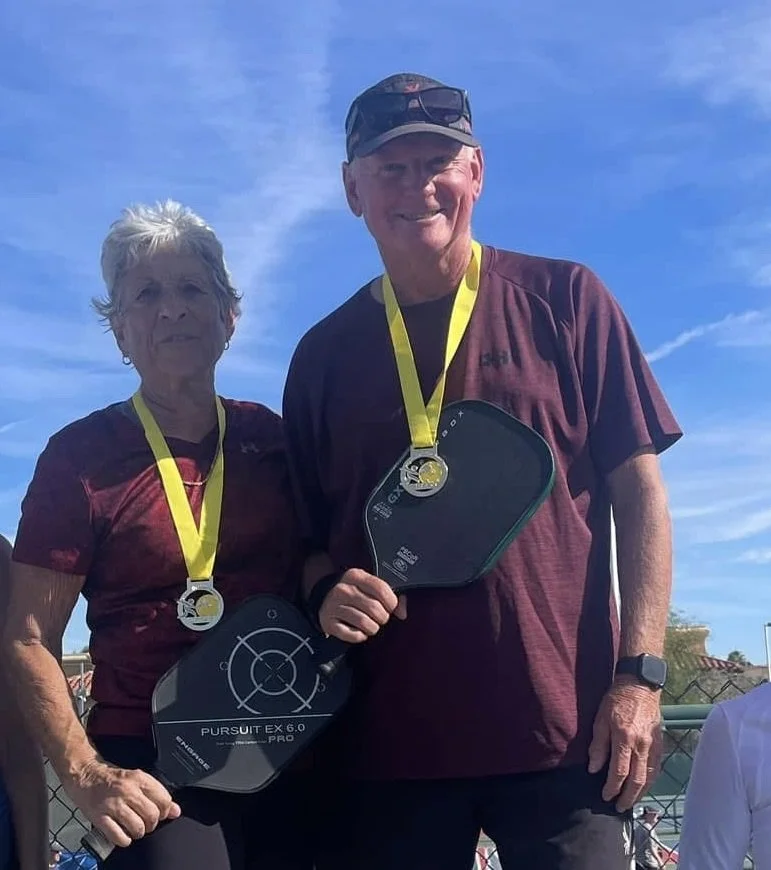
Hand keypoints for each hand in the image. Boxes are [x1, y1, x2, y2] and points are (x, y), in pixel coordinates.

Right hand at [64, 758, 180, 847]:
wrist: (85, 775)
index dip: (166, 810)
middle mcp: (127, 791)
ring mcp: (112, 805)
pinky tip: (123, 835)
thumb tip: (176, 811)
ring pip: (137, 827)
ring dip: (139, 832)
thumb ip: (157, 793)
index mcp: (139, 778)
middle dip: (152, 824)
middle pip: (152, 815)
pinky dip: (124, 840)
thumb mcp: (137, 779)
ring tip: (135, 829)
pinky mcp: (99, 818)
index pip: (164, 799)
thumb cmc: (113, 778)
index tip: (161, 813)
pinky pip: (118, 836)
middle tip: (147, 823)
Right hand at [318, 568, 406, 642]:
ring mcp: (333, 606)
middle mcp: (343, 589)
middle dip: (383, 617)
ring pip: (365, 623)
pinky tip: (359, 631)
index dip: (392, 602)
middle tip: (380, 618)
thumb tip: (403, 613)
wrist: (323, 597)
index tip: (392, 607)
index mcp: (355, 576)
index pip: (381, 589)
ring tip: (371, 625)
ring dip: (373, 628)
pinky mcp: (328, 622)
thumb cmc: (354, 592)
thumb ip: (389, 595)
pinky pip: (352, 635)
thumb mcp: (369, 586)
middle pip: (374, 608)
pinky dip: (360, 636)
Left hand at [587, 677, 661, 811]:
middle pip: (637, 779)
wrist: (640, 686)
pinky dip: (650, 782)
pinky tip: (643, 787)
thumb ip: (598, 745)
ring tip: (631, 802)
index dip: (612, 787)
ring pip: (649, 777)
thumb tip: (594, 769)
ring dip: (640, 793)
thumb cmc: (615, 701)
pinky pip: (656, 768)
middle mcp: (641, 745)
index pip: (619, 771)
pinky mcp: (660, 744)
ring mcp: (653, 745)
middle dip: (628, 797)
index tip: (605, 796)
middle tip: (619, 807)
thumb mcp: (600, 719)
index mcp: (625, 738)